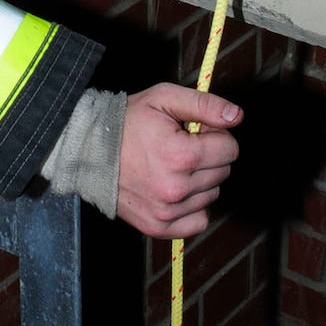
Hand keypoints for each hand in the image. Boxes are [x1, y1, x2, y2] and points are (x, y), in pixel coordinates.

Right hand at [116, 84, 242, 237]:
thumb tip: (236, 116)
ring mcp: (168, 211)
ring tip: (171, 165)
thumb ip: (205, 105)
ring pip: (213, 194)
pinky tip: (176, 188)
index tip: (194, 131)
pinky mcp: (159, 227)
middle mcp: (177, 188)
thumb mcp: (164, 98)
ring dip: (200, 180)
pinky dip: (194, 205)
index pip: (230, 148)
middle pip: (223, 172)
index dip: (214, 134)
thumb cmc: (127, 122)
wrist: (88, 151)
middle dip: (208, 155)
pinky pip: (199, 220)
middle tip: (179, 145)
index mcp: (181, 155)